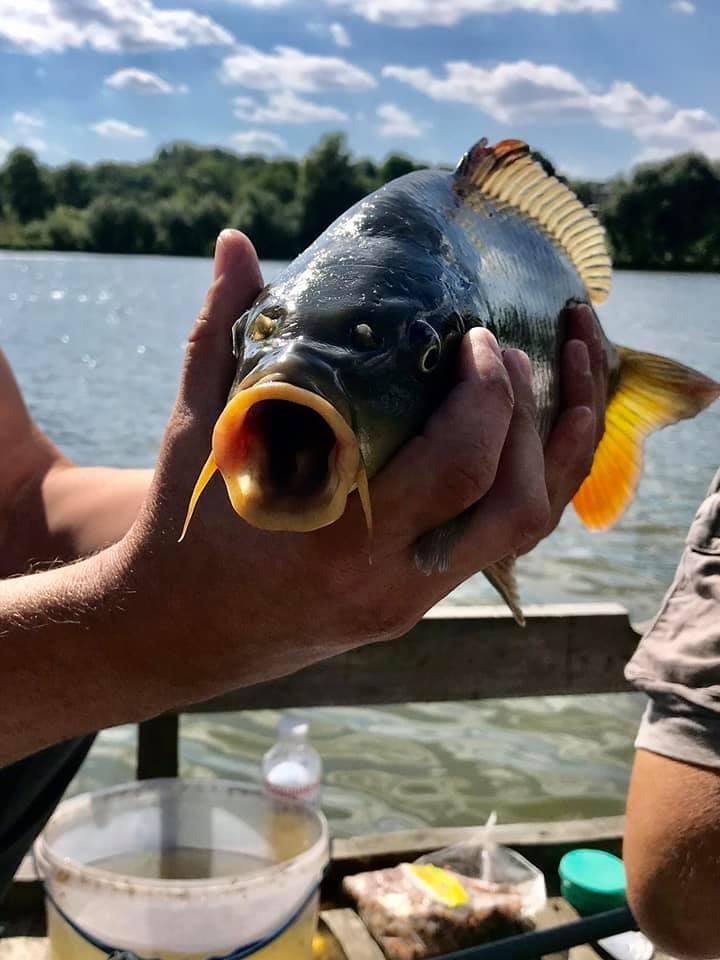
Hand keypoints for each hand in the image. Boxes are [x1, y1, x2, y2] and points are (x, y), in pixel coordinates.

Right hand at [119, 232, 605, 701]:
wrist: (186, 628)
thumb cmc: (190, 528)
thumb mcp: (198, 432)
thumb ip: (220, 336)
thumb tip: (235, 244)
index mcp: (336, 539)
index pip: (456, 468)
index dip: (488, 394)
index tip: (478, 338)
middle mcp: (389, 580)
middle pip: (513, 505)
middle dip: (529, 412)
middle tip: (509, 348)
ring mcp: (412, 600)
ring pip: (526, 530)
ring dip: (558, 448)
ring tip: (564, 374)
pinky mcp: (421, 602)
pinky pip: (503, 542)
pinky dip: (536, 479)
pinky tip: (542, 428)